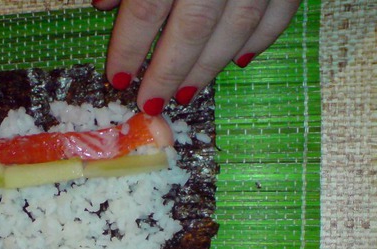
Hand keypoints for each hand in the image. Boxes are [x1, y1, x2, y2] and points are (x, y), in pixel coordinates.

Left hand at [93, 0, 301, 113]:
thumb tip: (104, 3)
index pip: (146, 8)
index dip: (130, 48)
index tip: (117, 78)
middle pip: (192, 26)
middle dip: (169, 70)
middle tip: (152, 102)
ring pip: (237, 25)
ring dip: (210, 65)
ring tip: (187, 92)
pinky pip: (281, 9)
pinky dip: (263, 38)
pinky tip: (242, 61)